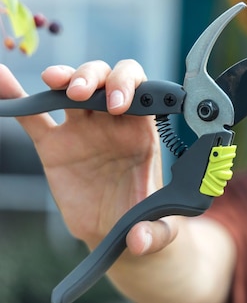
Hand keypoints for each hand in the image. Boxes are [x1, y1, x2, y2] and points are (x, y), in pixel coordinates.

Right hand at [0, 61, 175, 253]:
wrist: (114, 230)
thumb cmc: (145, 218)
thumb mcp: (161, 229)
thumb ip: (155, 233)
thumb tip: (137, 239)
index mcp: (143, 131)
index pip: (143, 91)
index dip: (131, 87)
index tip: (120, 105)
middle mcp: (113, 123)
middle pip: (106, 79)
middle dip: (96, 77)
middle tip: (83, 95)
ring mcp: (82, 130)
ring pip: (72, 89)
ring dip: (65, 77)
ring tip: (56, 82)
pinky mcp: (54, 145)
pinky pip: (33, 115)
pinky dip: (17, 96)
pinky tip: (2, 79)